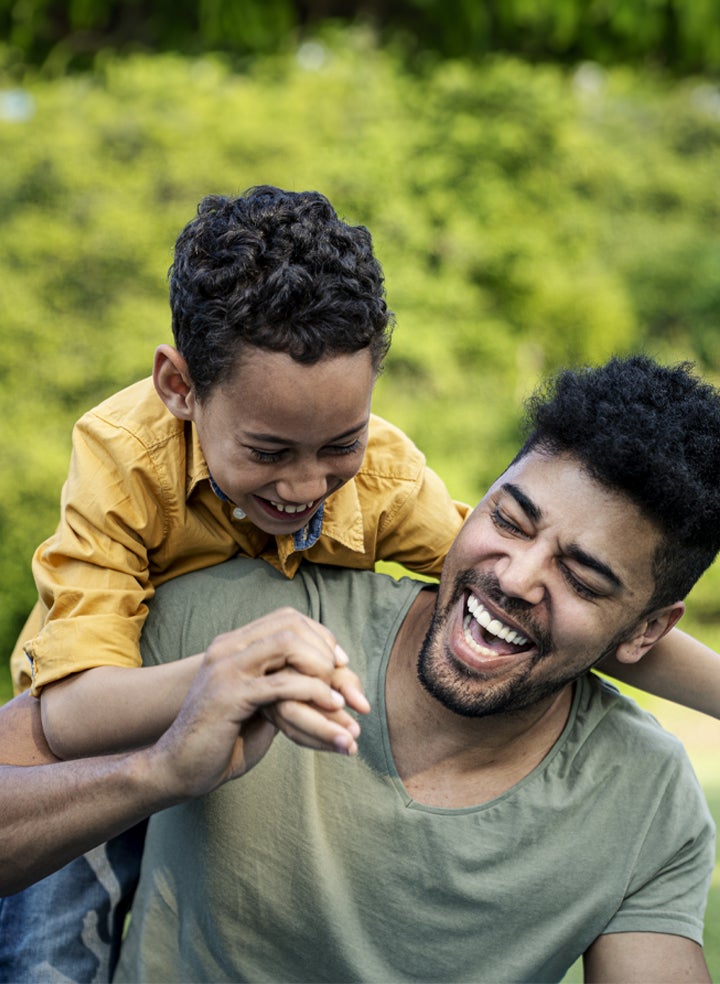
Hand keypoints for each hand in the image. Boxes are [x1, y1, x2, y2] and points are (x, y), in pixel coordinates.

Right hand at [145, 608, 368, 799]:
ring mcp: (226, 669)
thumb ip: (282, 684)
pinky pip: (283, 684)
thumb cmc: (221, 740)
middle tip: (345, 680)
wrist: (178, 769)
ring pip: (288, 644)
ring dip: (322, 668)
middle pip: (291, 625)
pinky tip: (330, 708)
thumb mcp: (259, 705)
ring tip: (337, 698)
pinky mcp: (230, 696)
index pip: (287, 618)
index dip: (320, 635)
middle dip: (326, 649)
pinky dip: (314, 692)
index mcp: (232, 645)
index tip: (340, 661)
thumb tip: (325, 679)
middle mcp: (228, 648)